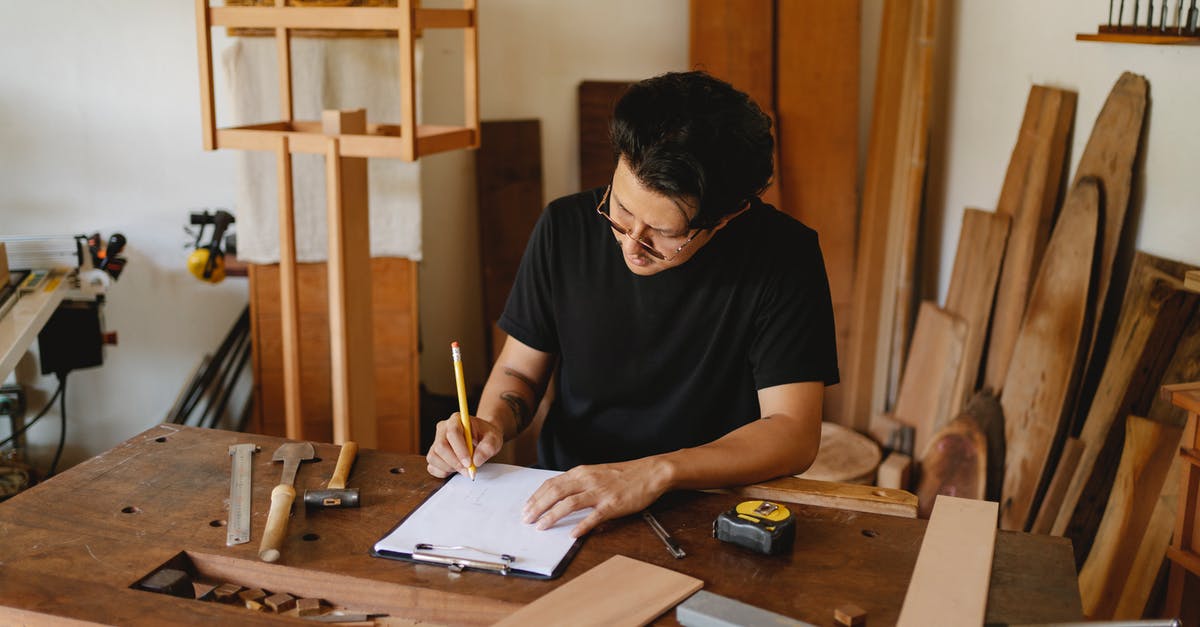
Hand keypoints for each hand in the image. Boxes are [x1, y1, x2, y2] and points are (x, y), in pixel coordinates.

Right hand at [426, 413, 504, 478]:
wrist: (482, 438)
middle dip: (455, 462)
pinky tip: (455, 469)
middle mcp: (443, 429)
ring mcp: (436, 441)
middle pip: (441, 446)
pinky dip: (443, 472)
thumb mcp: (494, 439)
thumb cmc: (486, 436)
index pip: (453, 433)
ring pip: (434, 457)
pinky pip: (432, 466)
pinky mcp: (434, 453)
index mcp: (457, 420)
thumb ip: (488, 448)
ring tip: (463, 468)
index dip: (460, 450)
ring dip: (449, 468)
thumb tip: (476, 461)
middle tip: (468, 470)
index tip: (469, 463)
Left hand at [522, 457, 670, 537]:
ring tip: (541, 526)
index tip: (526, 508)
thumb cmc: (624, 475)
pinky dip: (581, 525)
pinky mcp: (613, 504)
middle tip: (527, 519)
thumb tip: (559, 496)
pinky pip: (594, 516)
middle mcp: (588, 480)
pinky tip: (572, 534)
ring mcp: (600, 492)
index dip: (536, 496)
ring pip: (569, 503)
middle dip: (537, 506)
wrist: (650, 472)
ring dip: (552, 516)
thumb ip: (579, 482)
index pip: (552, 483)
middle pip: (555, 492)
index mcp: (582, 472)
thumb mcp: (596, 473)